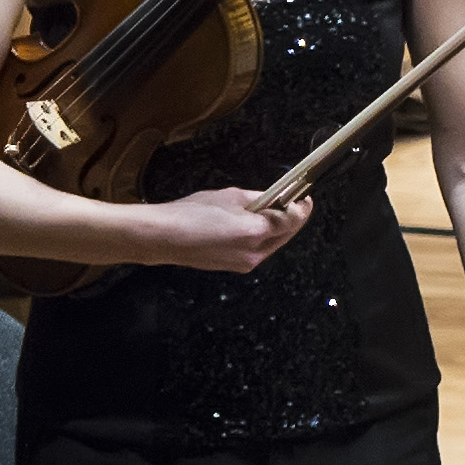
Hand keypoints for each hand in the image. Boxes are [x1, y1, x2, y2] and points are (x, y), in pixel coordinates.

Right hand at [128, 182, 309, 272]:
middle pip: (285, 236)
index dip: (302, 208)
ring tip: (270, 212)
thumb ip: (258, 198)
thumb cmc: (190, 213)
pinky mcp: (233, 268)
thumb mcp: (229, 196)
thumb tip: (274, 198)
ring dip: (275, 230)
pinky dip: (258, 238)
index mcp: (255, 232)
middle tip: (291, 203)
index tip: (304, 197)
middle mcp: (254, 253)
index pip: (292, 221)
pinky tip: (251, 226)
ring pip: (271, 245)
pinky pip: (255, 251)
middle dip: (291, 220)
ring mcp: (244, 264)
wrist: (160, 237)